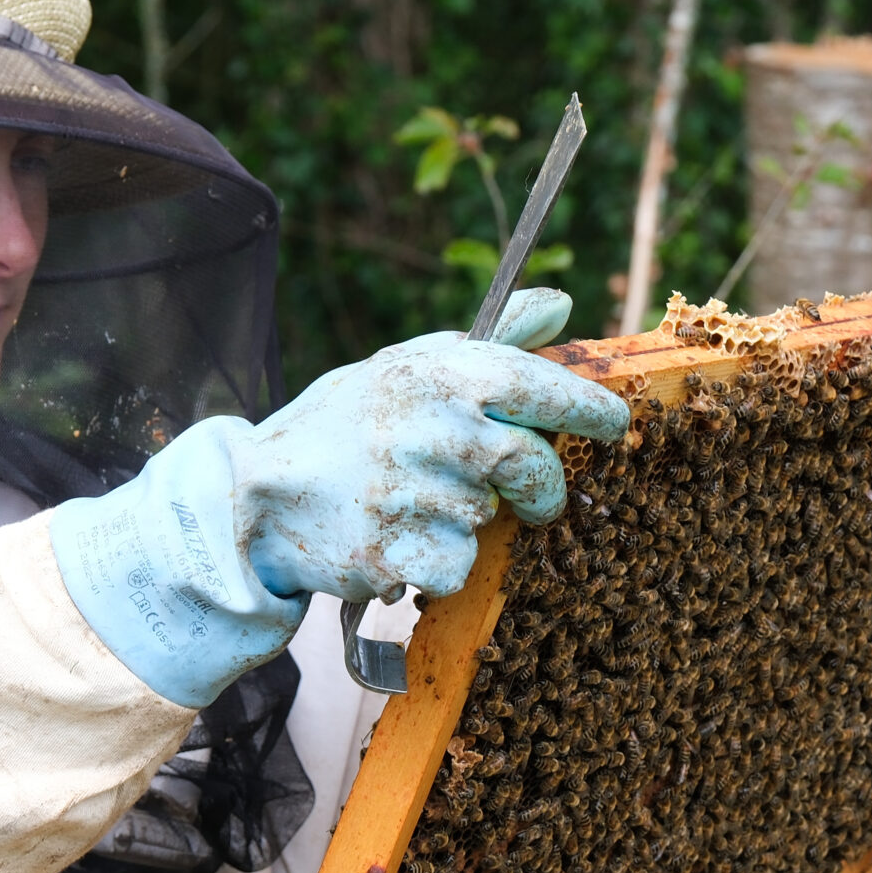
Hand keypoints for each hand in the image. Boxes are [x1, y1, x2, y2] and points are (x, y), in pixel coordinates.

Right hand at [49, 288, 630, 706]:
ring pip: (491, 520)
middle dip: (543, 489)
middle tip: (536, 498)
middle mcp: (430, 426)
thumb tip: (560, 306)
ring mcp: (412, 490)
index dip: (588, 408)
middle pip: (532, 466)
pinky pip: (456, 567)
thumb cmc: (344, 424)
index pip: (538, 385)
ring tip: (416, 505)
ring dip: (468, 522)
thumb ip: (494, 342)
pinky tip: (399, 541)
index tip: (614, 424)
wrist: (257, 494)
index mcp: (439, 373)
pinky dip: (438, 564)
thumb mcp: (408, 365)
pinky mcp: (396, 550)